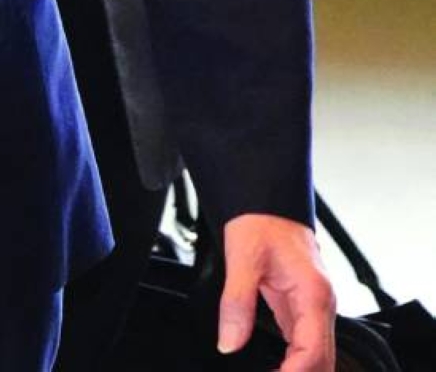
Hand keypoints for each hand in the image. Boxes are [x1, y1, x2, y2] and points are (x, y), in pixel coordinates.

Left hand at [219, 212, 335, 369]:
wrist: (267, 198)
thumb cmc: (261, 219)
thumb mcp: (242, 257)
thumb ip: (237, 303)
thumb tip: (229, 342)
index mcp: (313, 294)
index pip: (313, 352)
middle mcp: (320, 304)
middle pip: (323, 361)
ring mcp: (313, 306)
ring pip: (317, 355)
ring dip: (298, 370)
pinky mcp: (301, 305)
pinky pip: (304, 343)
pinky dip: (294, 362)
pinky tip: (276, 367)